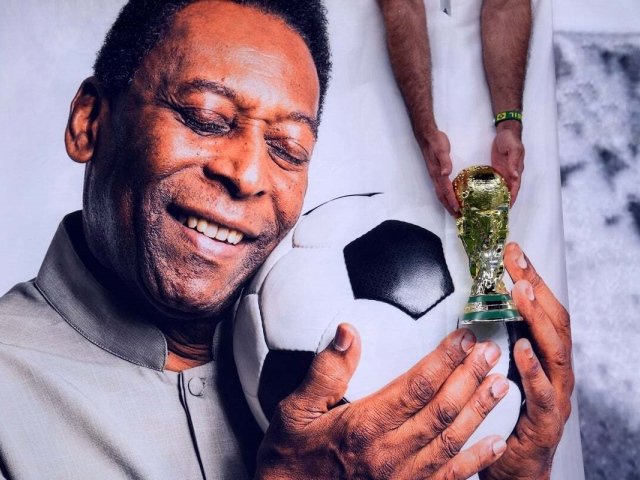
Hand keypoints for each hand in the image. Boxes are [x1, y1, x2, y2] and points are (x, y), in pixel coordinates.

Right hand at [255, 325, 511, 479]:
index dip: (445, 360)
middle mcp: (389, 453)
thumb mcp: (294, 410)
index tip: (463, 338)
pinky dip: (477, 460)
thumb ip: (325, 372)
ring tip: (501, 384)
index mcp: (363, 426)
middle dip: (471, 378)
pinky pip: (449, 477)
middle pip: (441, 410)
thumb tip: (349, 333)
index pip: (416, 386)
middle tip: (491, 351)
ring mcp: (402, 478)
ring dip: (479, 411)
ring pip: (452, 440)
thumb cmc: (292, 455)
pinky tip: (497, 442)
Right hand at [420, 130, 459, 216]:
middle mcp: (435, 177)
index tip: (458, 209)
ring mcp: (434, 176)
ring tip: (454, 212)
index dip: (451, 200)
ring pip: (440, 193)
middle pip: (442, 196)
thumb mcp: (441, 149)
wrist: (427, 136)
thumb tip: (446, 173)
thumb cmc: (436, 142)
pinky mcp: (436, 173)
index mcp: (437, 173)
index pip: (445, 190)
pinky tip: (450, 198)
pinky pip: (441, 188)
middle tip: (457, 216)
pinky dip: (445, 196)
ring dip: (447, 203)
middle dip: (449, 207)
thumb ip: (445, 161)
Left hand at [479, 243, 573, 479]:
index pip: (542, 310)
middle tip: (516, 262)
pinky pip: (543, 394)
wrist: (515, 470)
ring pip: (555, 352)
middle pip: (554, 323)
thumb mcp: (500, 372)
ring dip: (537, 319)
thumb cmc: (506, 416)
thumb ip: (496, 342)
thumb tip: (474, 305)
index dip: (531, 279)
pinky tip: (521, 349)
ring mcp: (556, 396)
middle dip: (536, 288)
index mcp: (544, 357)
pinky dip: (533, 370)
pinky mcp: (546, 422)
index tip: (512, 252)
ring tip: (520, 292)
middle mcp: (556, 372)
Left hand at [491, 123, 524, 204]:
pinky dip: (492, 188)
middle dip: (505, 200)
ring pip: (501, 187)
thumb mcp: (513, 149)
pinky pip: (495, 181)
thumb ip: (514, 162)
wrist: (505, 131)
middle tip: (497, 211)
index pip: (515, 187)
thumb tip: (515, 176)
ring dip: (498, 196)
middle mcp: (511, 173)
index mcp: (517, 170)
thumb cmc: (510, 139)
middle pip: (509, 190)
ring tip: (490, 207)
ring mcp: (504, 171)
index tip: (508, 207)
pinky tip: (485, 195)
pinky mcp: (497, 169)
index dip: (512, 197)